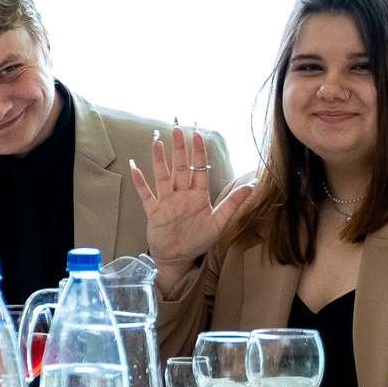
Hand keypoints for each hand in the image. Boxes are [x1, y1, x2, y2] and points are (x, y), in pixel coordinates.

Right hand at [130, 126, 254, 272]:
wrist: (179, 258)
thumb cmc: (198, 239)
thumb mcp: (219, 223)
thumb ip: (234, 203)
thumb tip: (253, 184)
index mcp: (198, 195)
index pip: (199, 168)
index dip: (198, 152)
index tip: (197, 134)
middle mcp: (181, 194)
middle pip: (180, 167)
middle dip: (179, 148)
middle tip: (177, 128)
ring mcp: (167, 201)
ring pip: (163, 176)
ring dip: (159, 160)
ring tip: (156, 142)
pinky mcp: (154, 211)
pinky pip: (146, 195)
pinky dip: (140, 182)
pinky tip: (135, 168)